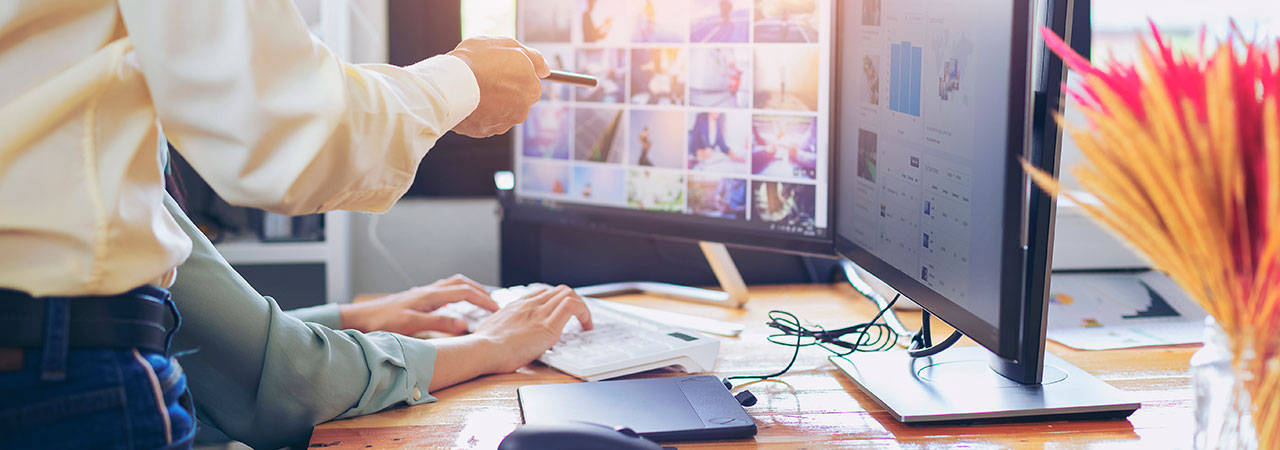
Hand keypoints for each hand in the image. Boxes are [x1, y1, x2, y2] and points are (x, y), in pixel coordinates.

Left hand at [338, 275, 497, 334]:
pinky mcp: (419, 298)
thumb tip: (464, 325)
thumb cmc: (383, 322)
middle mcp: (429, 291)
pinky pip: (446, 290)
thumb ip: (439, 324)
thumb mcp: (412, 325)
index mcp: (431, 296)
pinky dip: (458, 294)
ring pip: (454, 284)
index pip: (465, 293)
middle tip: (495, 305)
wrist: (362, 318)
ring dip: (470, 290)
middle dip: (481, 292)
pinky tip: (457, 306)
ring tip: (481, 302)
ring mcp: (424, 293)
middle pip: (462, 284)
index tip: (497, 310)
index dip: (483, 301)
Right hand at [448, 36, 549, 137]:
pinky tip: (468, 100)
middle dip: (505, 90)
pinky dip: (478, 112)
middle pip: (517, 99)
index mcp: (531, 88)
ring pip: (501, 111)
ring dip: (492, 102)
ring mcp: (504, 123)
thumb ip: (532, 57)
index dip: (515, 74)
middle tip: (486, 77)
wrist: (451, 85)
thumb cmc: (477, 60)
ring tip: (474, 88)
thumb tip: (545, 68)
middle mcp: (522, 110)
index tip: (502, 69)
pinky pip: (484, 120)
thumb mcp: (508, 46)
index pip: (531, 83)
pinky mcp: (485, 131)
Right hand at [472, 285, 593, 372]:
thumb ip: (504, 329)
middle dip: (573, 301)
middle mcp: (529, 305)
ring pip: (568, 294)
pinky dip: (584, 313)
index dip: (555, 301)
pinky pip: (572, 306)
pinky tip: (586, 326)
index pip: (542, 293)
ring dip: (581, 307)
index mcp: (516, 306)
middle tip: (578, 318)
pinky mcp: (548, 326)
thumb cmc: (483, 347)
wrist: (482, 350)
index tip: (560, 312)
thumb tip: (505, 338)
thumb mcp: (492, 331)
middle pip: (558, 290)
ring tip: (585, 323)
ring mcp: (539, 313)